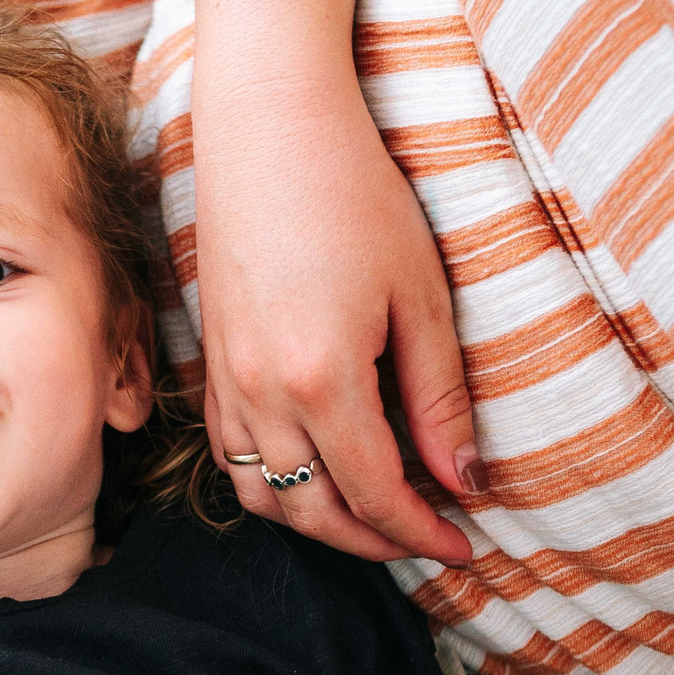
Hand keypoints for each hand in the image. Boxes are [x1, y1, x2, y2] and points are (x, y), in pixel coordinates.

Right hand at [193, 79, 475, 565]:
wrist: (269, 128)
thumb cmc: (355, 195)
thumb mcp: (422, 297)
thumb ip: (438, 397)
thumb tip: (463, 479)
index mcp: (322, 378)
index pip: (375, 493)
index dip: (422, 533)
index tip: (463, 545)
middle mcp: (260, 392)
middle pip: (312, 510)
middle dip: (372, 542)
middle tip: (427, 541)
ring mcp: (225, 379)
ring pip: (264, 494)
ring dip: (318, 522)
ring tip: (373, 517)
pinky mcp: (210, 360)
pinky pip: (232, 455)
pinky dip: (274, 484)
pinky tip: (316, 471)